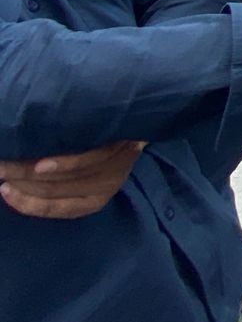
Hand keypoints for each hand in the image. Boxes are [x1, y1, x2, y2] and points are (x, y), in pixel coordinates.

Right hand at [0, 140, 145, 218]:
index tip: (4, 191)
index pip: (58, 209)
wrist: (147, 113)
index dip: (27, 204)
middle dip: (21, 184)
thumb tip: (20, 177)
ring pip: (68, 179)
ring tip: (6, 166)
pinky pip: (89, 162)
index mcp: (95, 197)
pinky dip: (63, 166)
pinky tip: (41, 165)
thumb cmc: (106, 140)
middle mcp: (106, 186)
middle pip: (57, 192)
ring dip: (31, 175)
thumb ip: (59, 177)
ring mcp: (115, 167)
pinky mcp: (122, 148)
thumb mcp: (88, 169)